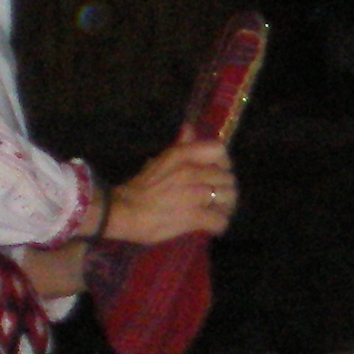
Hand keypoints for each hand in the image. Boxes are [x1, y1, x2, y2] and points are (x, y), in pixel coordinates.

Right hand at [102, 136, 236, 244]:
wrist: (123, 211)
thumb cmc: (141, 186)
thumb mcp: (161, 160)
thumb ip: (180, 145)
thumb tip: (190, 127)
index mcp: (183, 155)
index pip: (220, 150)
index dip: (224, 163)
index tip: (217, 173)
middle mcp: (192, 171)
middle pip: (229, 179)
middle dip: (226, 190)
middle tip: (217, 199)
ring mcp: (195, 194)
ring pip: (230, 199)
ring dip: (226, 207)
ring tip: (216, 212)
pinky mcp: (194, 216)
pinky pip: (221, 220)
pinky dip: (219, 225)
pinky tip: (211, 226)